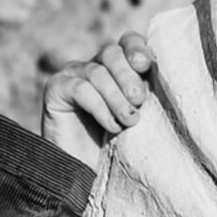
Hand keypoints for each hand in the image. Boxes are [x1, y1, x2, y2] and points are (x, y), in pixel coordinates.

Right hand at [41, 31, 153, 161]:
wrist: (83, 174)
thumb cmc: (116, 147)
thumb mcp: (137, 116)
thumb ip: (144, 94)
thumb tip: (161, 74)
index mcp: (116, 68)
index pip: (127, 42)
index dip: (137, 48)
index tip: (146, 65)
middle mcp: (93, 66)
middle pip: (111, 53)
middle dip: (129, 76)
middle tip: (139, 101)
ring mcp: (72, 75)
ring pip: (97, 72)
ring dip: (116, 98)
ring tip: (129, 121)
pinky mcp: (55, 88)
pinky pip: (80, 88)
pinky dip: (100, 107)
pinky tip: (111, 126)